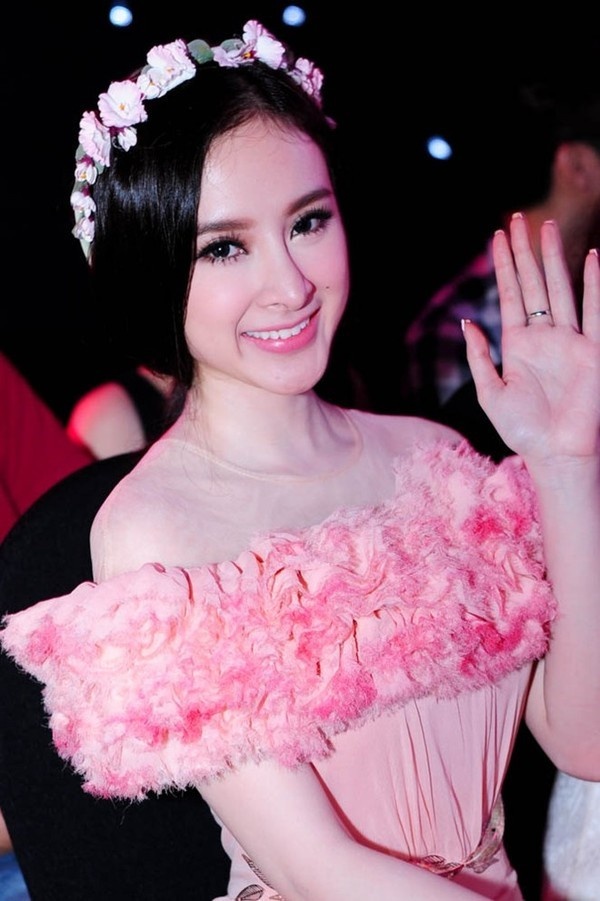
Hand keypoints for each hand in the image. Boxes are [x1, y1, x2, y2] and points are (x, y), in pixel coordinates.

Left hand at [464, 213, 599, 463]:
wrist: (556, 454)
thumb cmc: (523, 431)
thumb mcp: (490, 393)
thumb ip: (479, 357)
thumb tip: (467, 321)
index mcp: (518, 345)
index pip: (510, 295)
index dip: (504, 266)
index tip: (498, 236)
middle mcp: (544, 336)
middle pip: (534, 284)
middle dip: (525, 252)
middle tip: (519, 219)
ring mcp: (570, 341)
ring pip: (560, 289)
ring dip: (554, 258)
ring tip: (547, 227)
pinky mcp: (594, 351)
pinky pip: (595, 312)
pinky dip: (595, 285)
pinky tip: (592, 258)